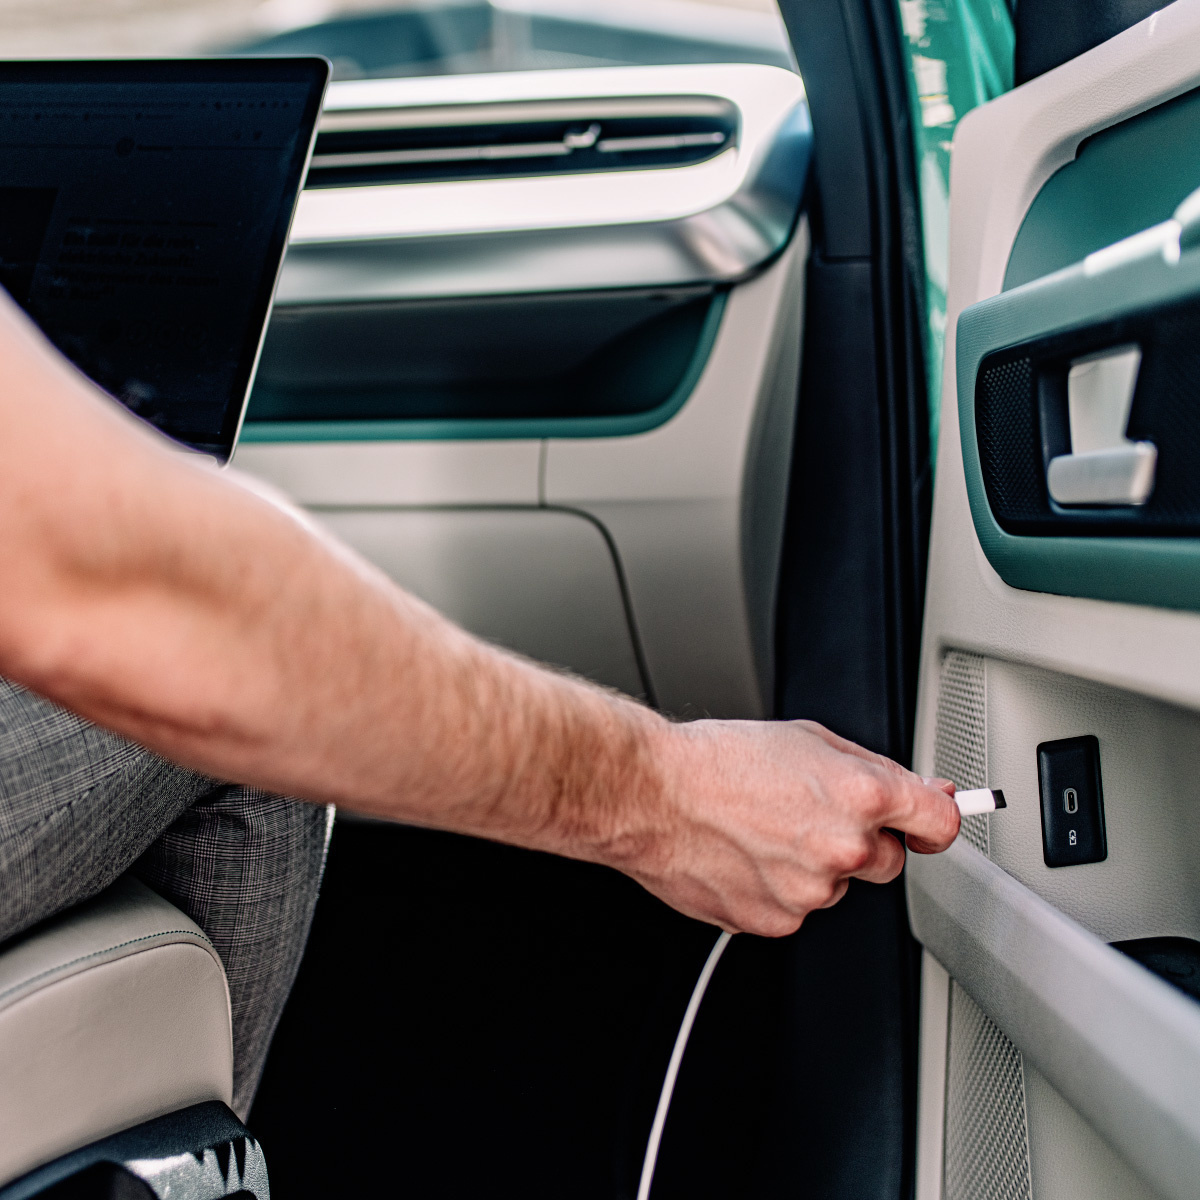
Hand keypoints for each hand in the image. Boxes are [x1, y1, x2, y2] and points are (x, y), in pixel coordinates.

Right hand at [626, 719, 959, 935]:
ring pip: (835, 886)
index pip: (940, 823)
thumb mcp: (808, 739)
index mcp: (861, 796)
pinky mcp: (775, 922)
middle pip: (888, 861)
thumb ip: (875, 769)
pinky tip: (744, 856)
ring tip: (761, 831)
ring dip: (812, 866)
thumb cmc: (718, 760)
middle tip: (808, 814)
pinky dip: (776, 889)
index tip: (926, 824)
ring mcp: (810, 892)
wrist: (652, 795)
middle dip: (861, 841)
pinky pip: (795, 909)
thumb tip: (924, 790)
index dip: (934, 821)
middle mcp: (844, 848)